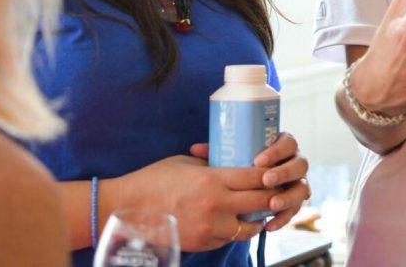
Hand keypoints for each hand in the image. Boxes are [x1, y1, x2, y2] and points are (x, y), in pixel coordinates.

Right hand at [109, 155, 271, 251]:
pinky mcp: (202, 243)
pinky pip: (228, 238)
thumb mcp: (186, 163)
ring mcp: (210, 227)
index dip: (270, 174)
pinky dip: (235, 231)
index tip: (276, 171)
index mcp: (213, 179)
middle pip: (259, 201)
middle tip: (277, 192)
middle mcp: (216, 204)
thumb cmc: (155, 179)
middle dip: (272, 196)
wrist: (127, 208)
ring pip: (248, 227)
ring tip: (258, 211)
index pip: (255, 177)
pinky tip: (234, 222)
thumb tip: (232, 162)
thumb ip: (212, 164)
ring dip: (256, 218)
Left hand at [190, 134, 309, 231]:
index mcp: (282, 146)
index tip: (258, 160)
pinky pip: (295, 210)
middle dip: (284, 173)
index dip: (277, 151)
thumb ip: (218, 152)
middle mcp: (293, 163)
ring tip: (271, 205)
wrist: (247, 184)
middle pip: (300, 165)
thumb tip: (195, 150)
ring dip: (288, 197)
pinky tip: (269, 225)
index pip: (288, 143)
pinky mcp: (294, 202)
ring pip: (302, 189)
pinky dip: (283, 219)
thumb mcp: (231, 157)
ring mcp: (296, 183)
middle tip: (266, 181)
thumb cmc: (240, 164)